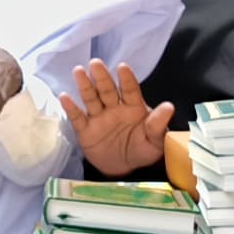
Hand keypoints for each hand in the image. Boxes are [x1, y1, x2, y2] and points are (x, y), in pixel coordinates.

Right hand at [56, 58, 173, 175]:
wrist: (124, 169)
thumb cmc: (142, 150)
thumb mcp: (156, 141)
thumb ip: (159, 124)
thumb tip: (169, 106)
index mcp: (133, 107)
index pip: (130, 90)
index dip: (126, 79)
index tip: (122, 67)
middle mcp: (114, 108)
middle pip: (107, 90)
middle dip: (102, 77)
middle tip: (95, 63)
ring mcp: (99, 117)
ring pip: (91, 98)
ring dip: (85, 85)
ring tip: (79, 71)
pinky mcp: (85, 130)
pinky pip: (77, 117)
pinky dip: (71, 107)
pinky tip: (64, 96)